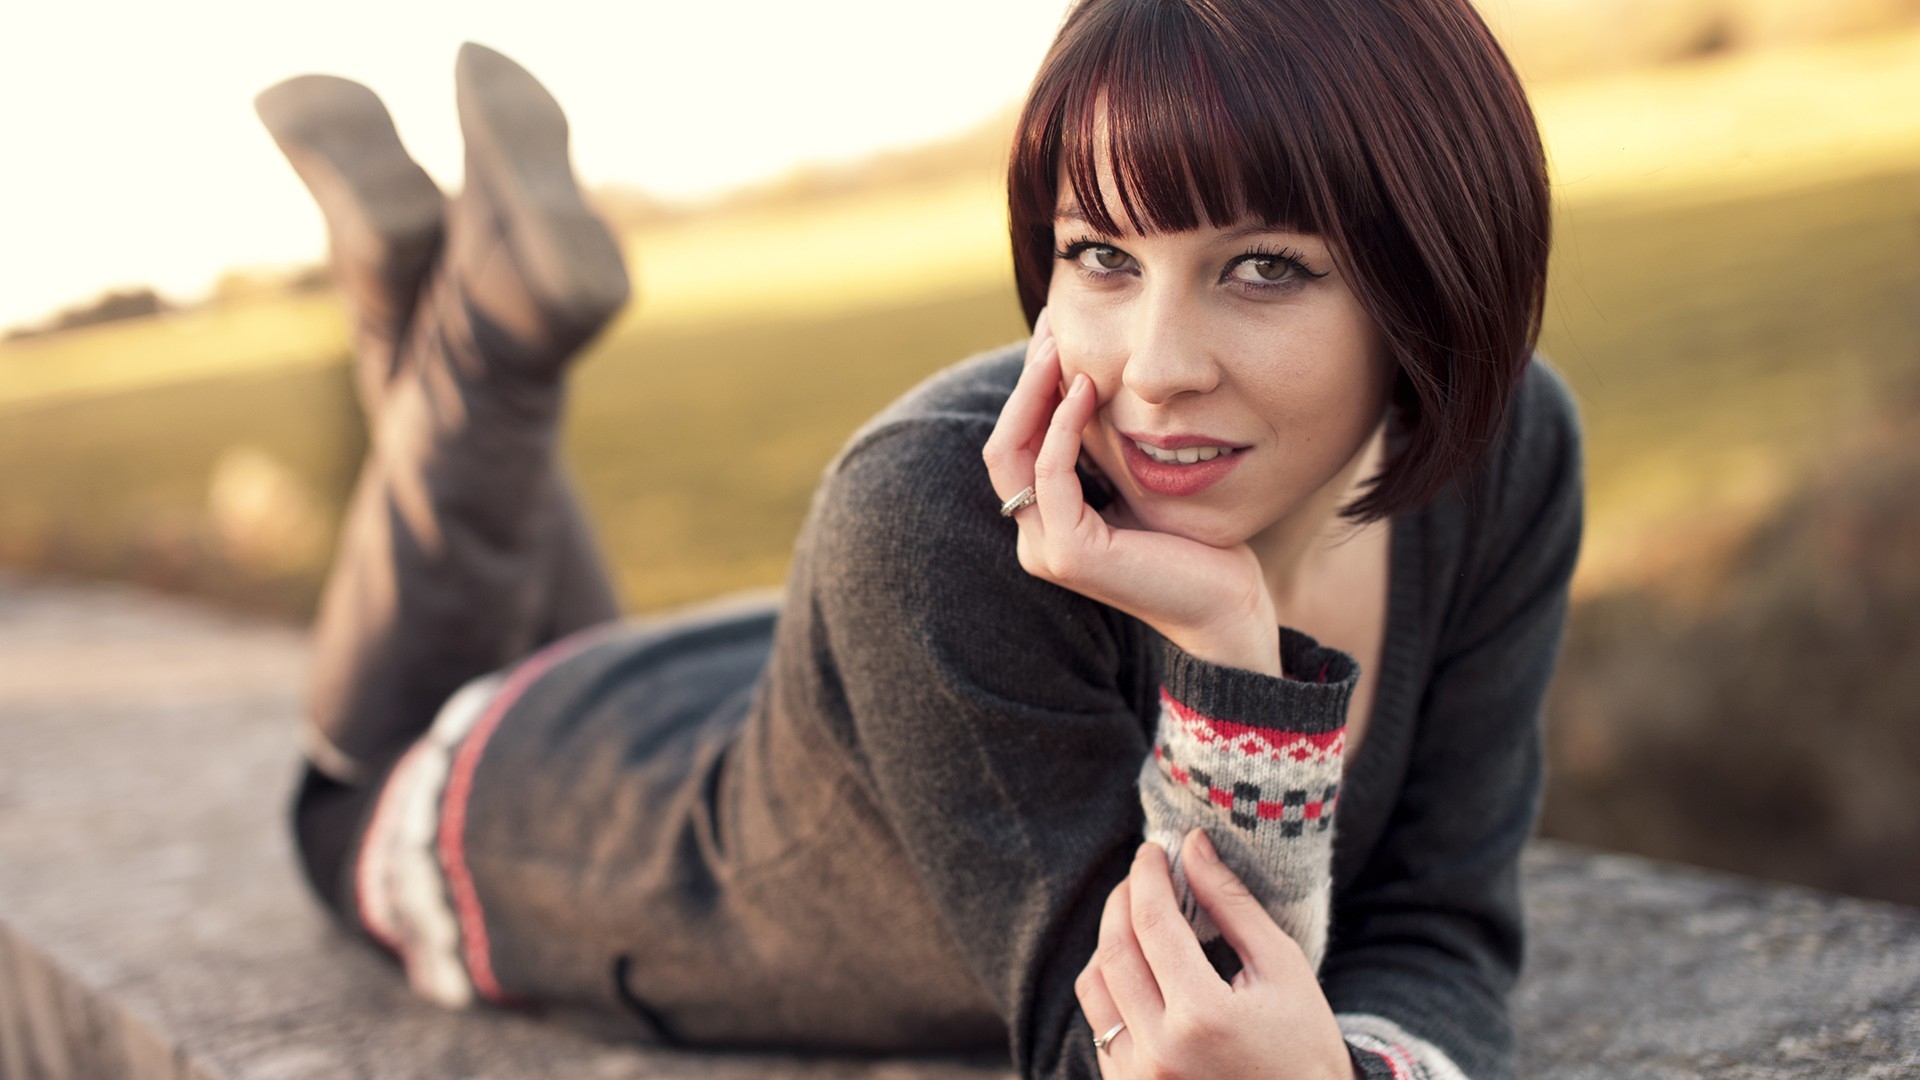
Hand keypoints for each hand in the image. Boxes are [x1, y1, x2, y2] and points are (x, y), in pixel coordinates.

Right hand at [982, 310, 1281, 675]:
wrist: (1228, 605)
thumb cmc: (1196, 545)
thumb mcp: (1138, 480)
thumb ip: (1104, 447)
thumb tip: (1089, 379)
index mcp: (1048, 524)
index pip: (1016, 445)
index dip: (1028, 389)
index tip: (1054, 334)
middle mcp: (1036, 538)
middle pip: (1002, 445)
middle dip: (1023, 382)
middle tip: (1051, 326)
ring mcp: (1047, 549)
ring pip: (1011, 453)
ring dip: (1032, 393)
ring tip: (1058, 346)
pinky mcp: (1069, 553)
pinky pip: (1049, 473)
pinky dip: (1060, 426)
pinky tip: (1085, 389)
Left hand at [1075, 831, 1352, 1079]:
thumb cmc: (1305, 1044)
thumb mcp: (1282, 968)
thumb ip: (1233, 904)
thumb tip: (1192, 845)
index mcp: (1202, 1016)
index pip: (1153, 923)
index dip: (1148, 876)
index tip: (1153, 850)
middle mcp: (1159, 1051)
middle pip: (1113, 951)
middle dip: (1122, 901)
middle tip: (1142, 875)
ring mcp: (1137, 1078)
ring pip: (1093, 987)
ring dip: (1108, 942)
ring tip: (1138, 920)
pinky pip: (1100, 1024)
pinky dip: (1112, 986)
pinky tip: (1141, 969)